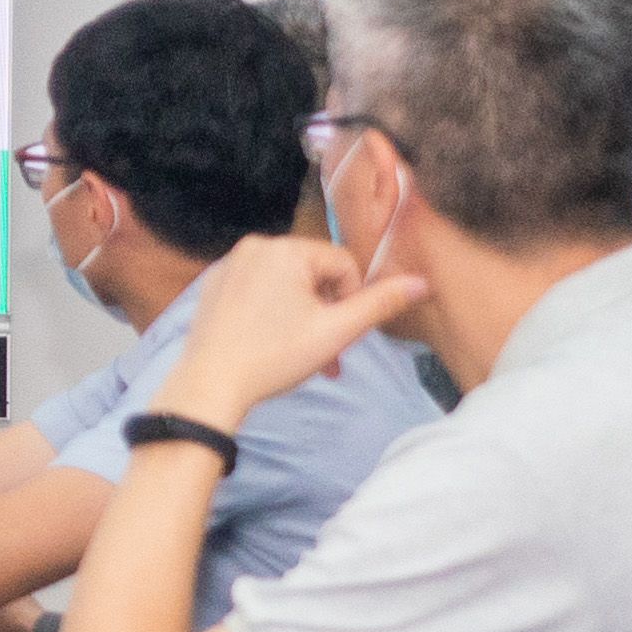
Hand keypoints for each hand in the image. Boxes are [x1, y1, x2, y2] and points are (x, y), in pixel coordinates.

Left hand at [160, 233, 428, 429]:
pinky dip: (275, 314)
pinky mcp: (215, 285)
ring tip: (304, 355)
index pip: (343, 265)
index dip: (349, 301)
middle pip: (315, 274)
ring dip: (306, 317)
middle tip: (325, 352)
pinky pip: (260, 291)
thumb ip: (380, 304)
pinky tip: (272, 345)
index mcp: (283, 248)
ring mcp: (229, 264)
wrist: (209, 384)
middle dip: (328, 312)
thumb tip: (422, 282)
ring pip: (289, 285)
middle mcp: (253, 246)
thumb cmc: (274, 356)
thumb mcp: (337, 331)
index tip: (337, 333)